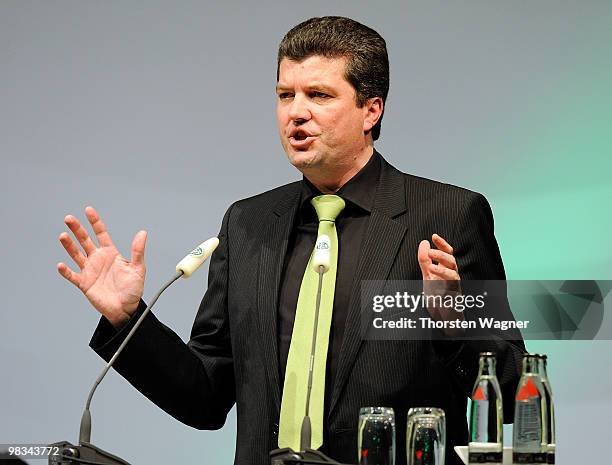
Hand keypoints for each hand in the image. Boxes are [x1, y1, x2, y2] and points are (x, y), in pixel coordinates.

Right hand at [57, 206, 146, 328]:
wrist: (126, 308)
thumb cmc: (133, 289)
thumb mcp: (138, 268)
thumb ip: (137, 251)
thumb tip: (142, 233)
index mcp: (110, 253)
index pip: (101, 233)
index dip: (95, 222)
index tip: (88, 210)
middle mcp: (98, 259)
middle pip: (85, 240)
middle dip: (77, 229)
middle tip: (69, 218)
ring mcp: (89, 270)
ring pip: (76, 254)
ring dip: (69, 246)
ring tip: (63, 236)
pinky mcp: (84, 283)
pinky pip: (72, 275)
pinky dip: (66, 271)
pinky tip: (61, 265)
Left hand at [417, 234, 462, 332]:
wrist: (444, 317)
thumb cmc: (438, 295)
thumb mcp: (428, 275)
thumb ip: (425, 260)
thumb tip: (424, 243)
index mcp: (446, 269)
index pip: (447, 253)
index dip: (442, 244)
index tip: (434, 236)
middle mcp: (452, 277)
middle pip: (452, 261)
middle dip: (442, 255)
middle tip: (431, 252)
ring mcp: (454, 288)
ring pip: (454, 275)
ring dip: (442, 270)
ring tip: (431, 268)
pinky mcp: (453, 301)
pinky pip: (451, 293)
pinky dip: (442, 291)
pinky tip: (434, 287)